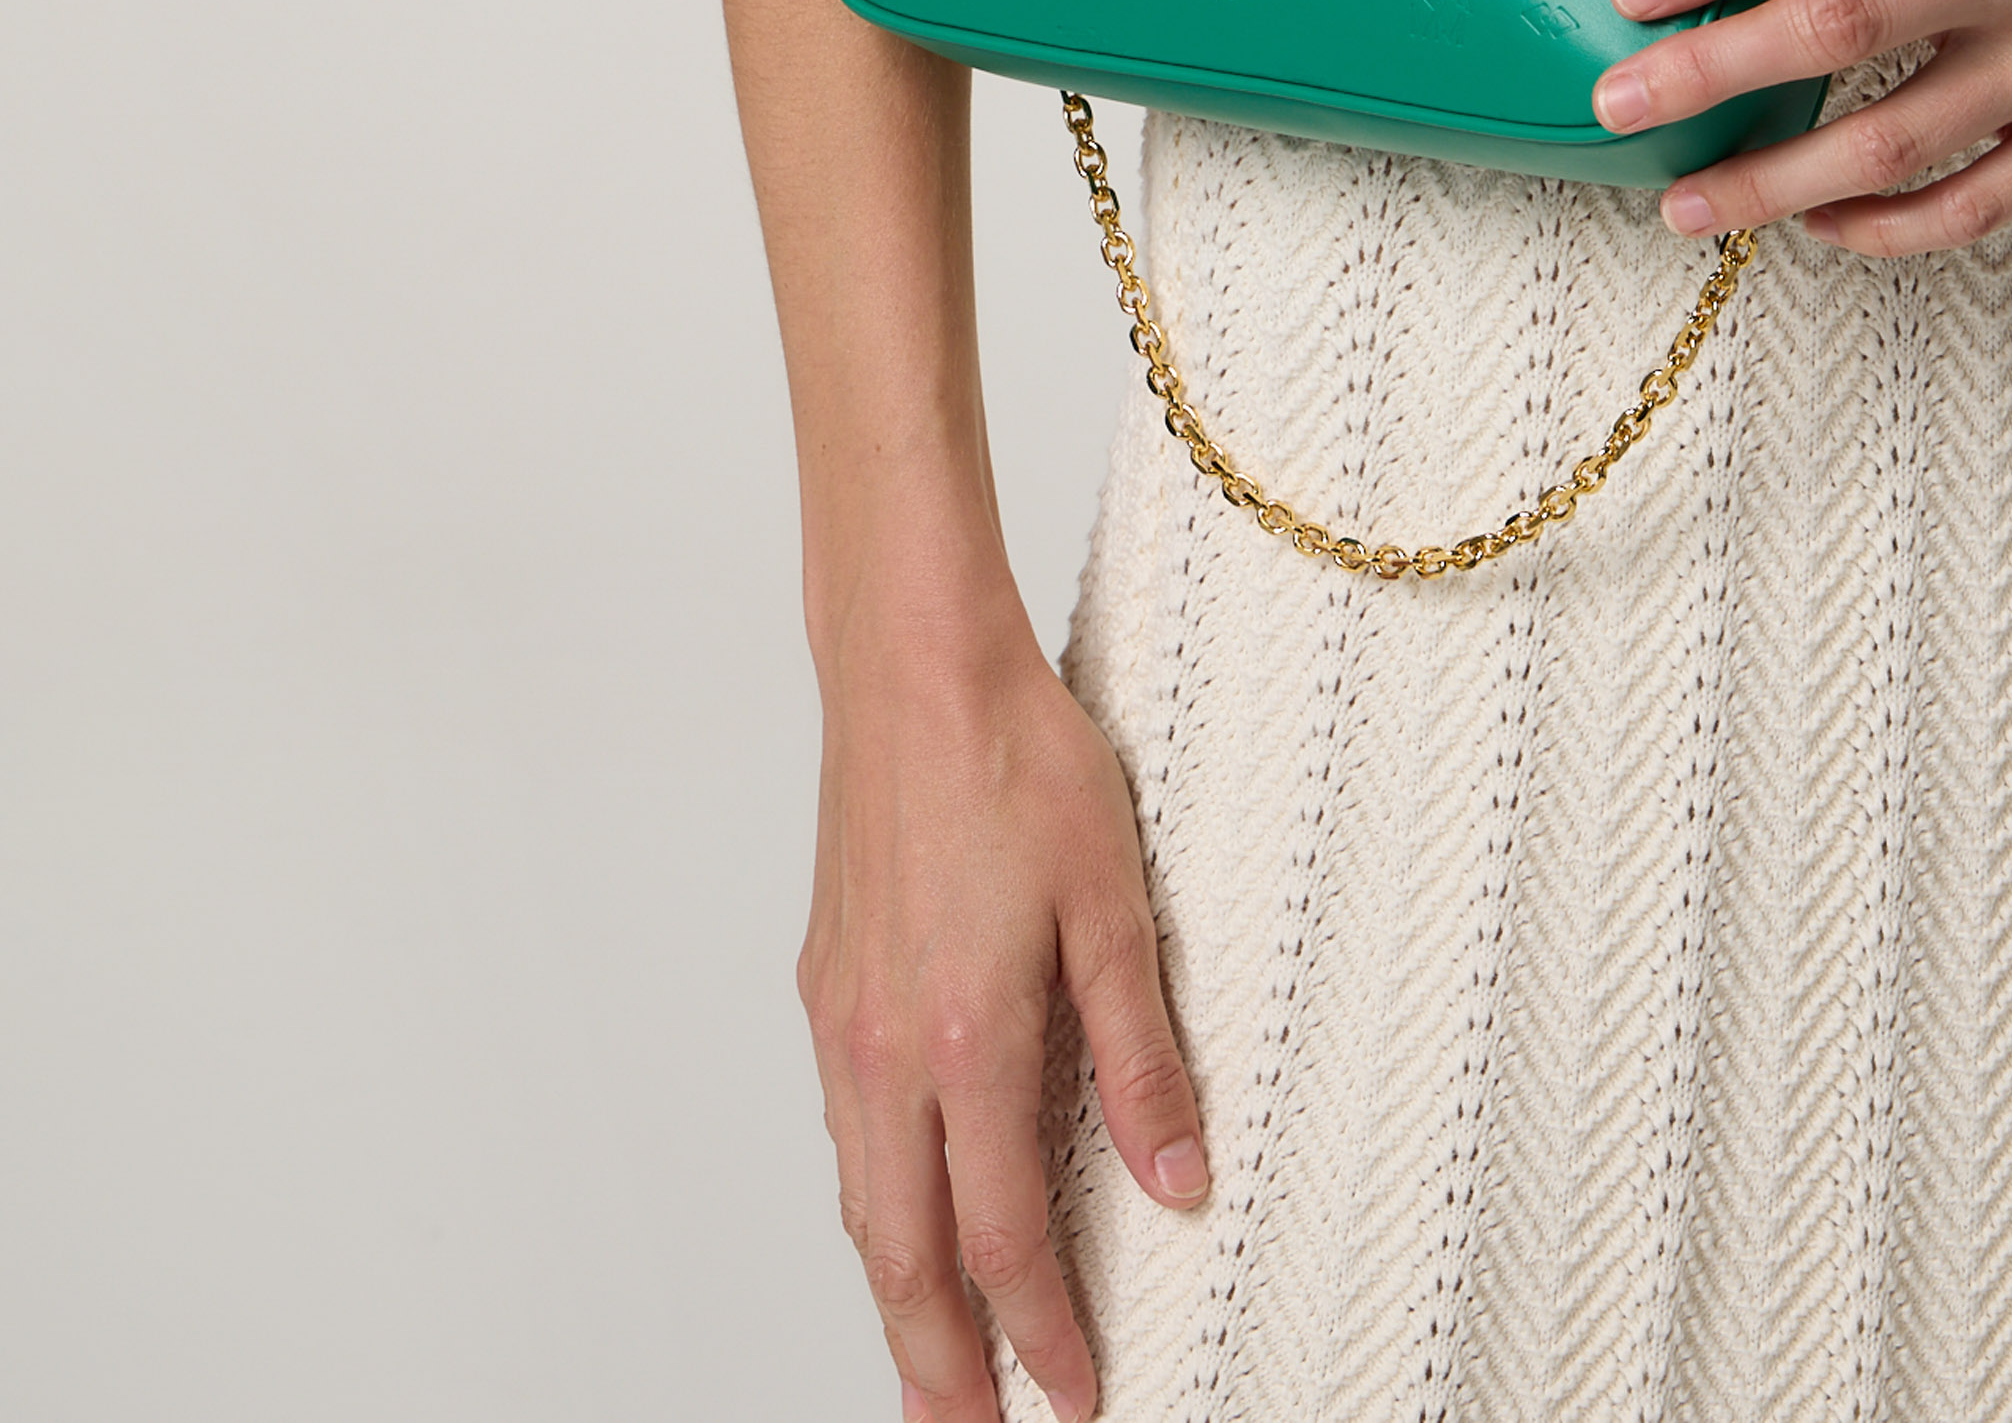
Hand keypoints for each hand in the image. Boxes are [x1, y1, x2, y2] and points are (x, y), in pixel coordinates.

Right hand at [801, 597, 1209, 1420]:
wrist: (914, 665)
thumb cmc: (1019, 759)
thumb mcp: (1114, 900)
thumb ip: (1143, 1051)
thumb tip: (1179, 1177)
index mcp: (965, 1041)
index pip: (999, 1239)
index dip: (1042, 1331)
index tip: (1080, 1393)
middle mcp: (885, 1050)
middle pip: (904, 1257)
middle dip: (939, 1366)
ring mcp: (843, 1022)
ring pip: (861, 1204)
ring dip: (895, 1301)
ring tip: (929, 1368)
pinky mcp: (827, 986)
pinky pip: (844, 1135)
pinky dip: (871, 1209)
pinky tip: (896, 1219)